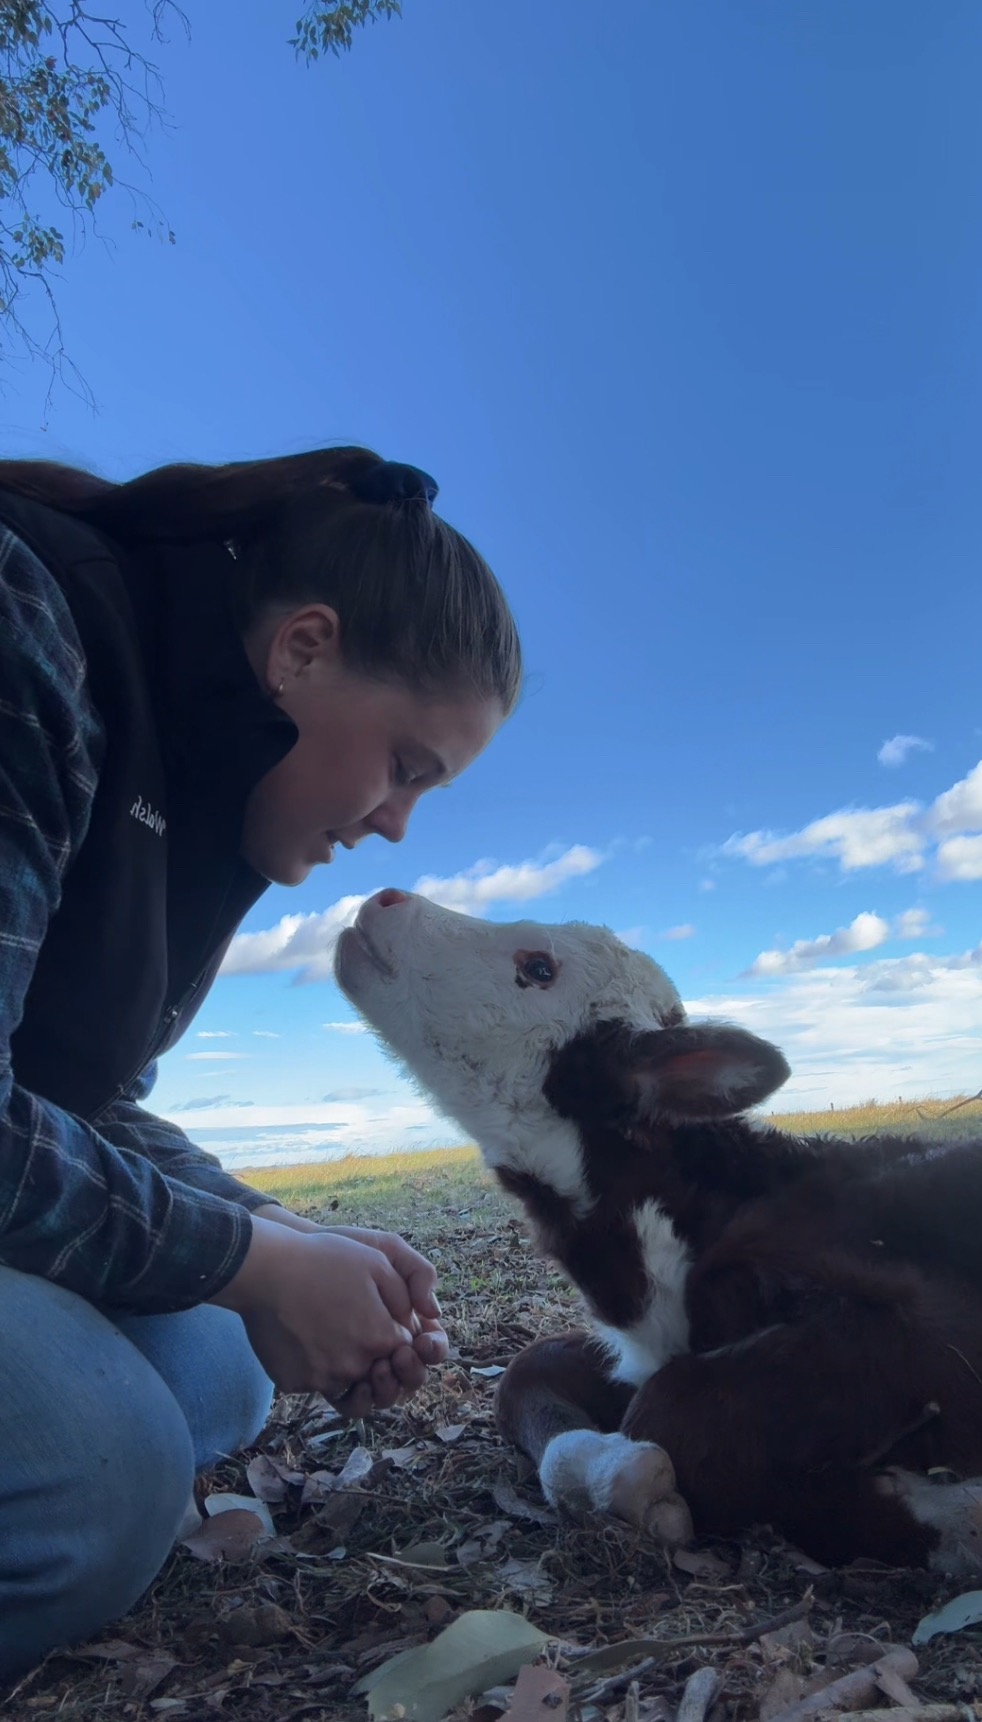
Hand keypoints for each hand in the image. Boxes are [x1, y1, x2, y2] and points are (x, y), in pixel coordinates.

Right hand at [211, 1216, 420, 1398]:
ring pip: (344, 1380)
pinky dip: (312, 1365)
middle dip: (372, 1351)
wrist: (265, 1269)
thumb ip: (408, 1293)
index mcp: (380, 1338)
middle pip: (376, 1370)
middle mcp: (354, 1366)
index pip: (403, 1349)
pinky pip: (312, 1382)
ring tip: (327, 1328)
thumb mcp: (378, 1260)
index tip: (379, 1314)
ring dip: (342, 1361)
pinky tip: (303, 1335)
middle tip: (350, 1322)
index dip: (395, 1332)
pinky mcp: (293, 1383)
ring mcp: (321, 1378)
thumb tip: (422, 1320)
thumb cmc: (323, 1258)